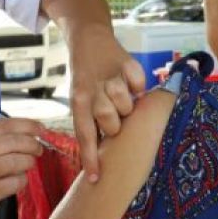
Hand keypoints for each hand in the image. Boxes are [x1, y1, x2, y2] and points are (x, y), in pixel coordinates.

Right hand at [0, 118, 43, 216]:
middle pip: (17, 143)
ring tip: (26, 164)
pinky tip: (15, 179)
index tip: (41, 128)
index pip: (8, 125)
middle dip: (34, 145)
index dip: (29, 125)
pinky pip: (15, 183)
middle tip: (37, 149)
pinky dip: (21, 180)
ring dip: (29, 162)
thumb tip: (28, 131)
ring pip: (20, 162)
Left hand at [67, 30, 144, 182]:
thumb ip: (91, 121)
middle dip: (115, 123)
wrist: (88, 40)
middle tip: (114, 112)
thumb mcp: (80, 98)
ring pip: (126, 105)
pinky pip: (139, 84)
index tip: (95, 179)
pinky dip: (137, 83)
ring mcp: (110, 76)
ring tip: (119, 94)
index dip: (90, 158)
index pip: (84, 135)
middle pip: (111, 122)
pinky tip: (128, 79)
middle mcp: (92, 90)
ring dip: (126, 102)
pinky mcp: (127, 64)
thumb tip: (104, 153)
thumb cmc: (87, 79)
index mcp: (78, 102)